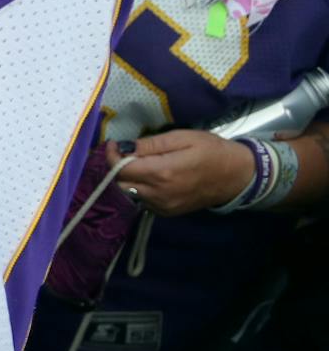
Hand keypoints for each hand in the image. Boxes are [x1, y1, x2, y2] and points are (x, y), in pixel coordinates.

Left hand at [111, 131, 255, 216]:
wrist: (237, 176)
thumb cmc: (212, 151)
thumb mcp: (183, 138)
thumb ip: (151, 144)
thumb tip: (124, 147)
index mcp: (162, 173)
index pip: (121, 169)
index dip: (112, 155)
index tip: (114, 143)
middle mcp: (159, 194)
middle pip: (121, 183)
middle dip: (118, 167)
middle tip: (126, 152)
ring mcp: (163, 206)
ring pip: (130, 193)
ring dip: (129, 178)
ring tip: (140, 163)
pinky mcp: (168, 212)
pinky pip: (143, 200)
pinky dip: (140, 188)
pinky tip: (152, 177)